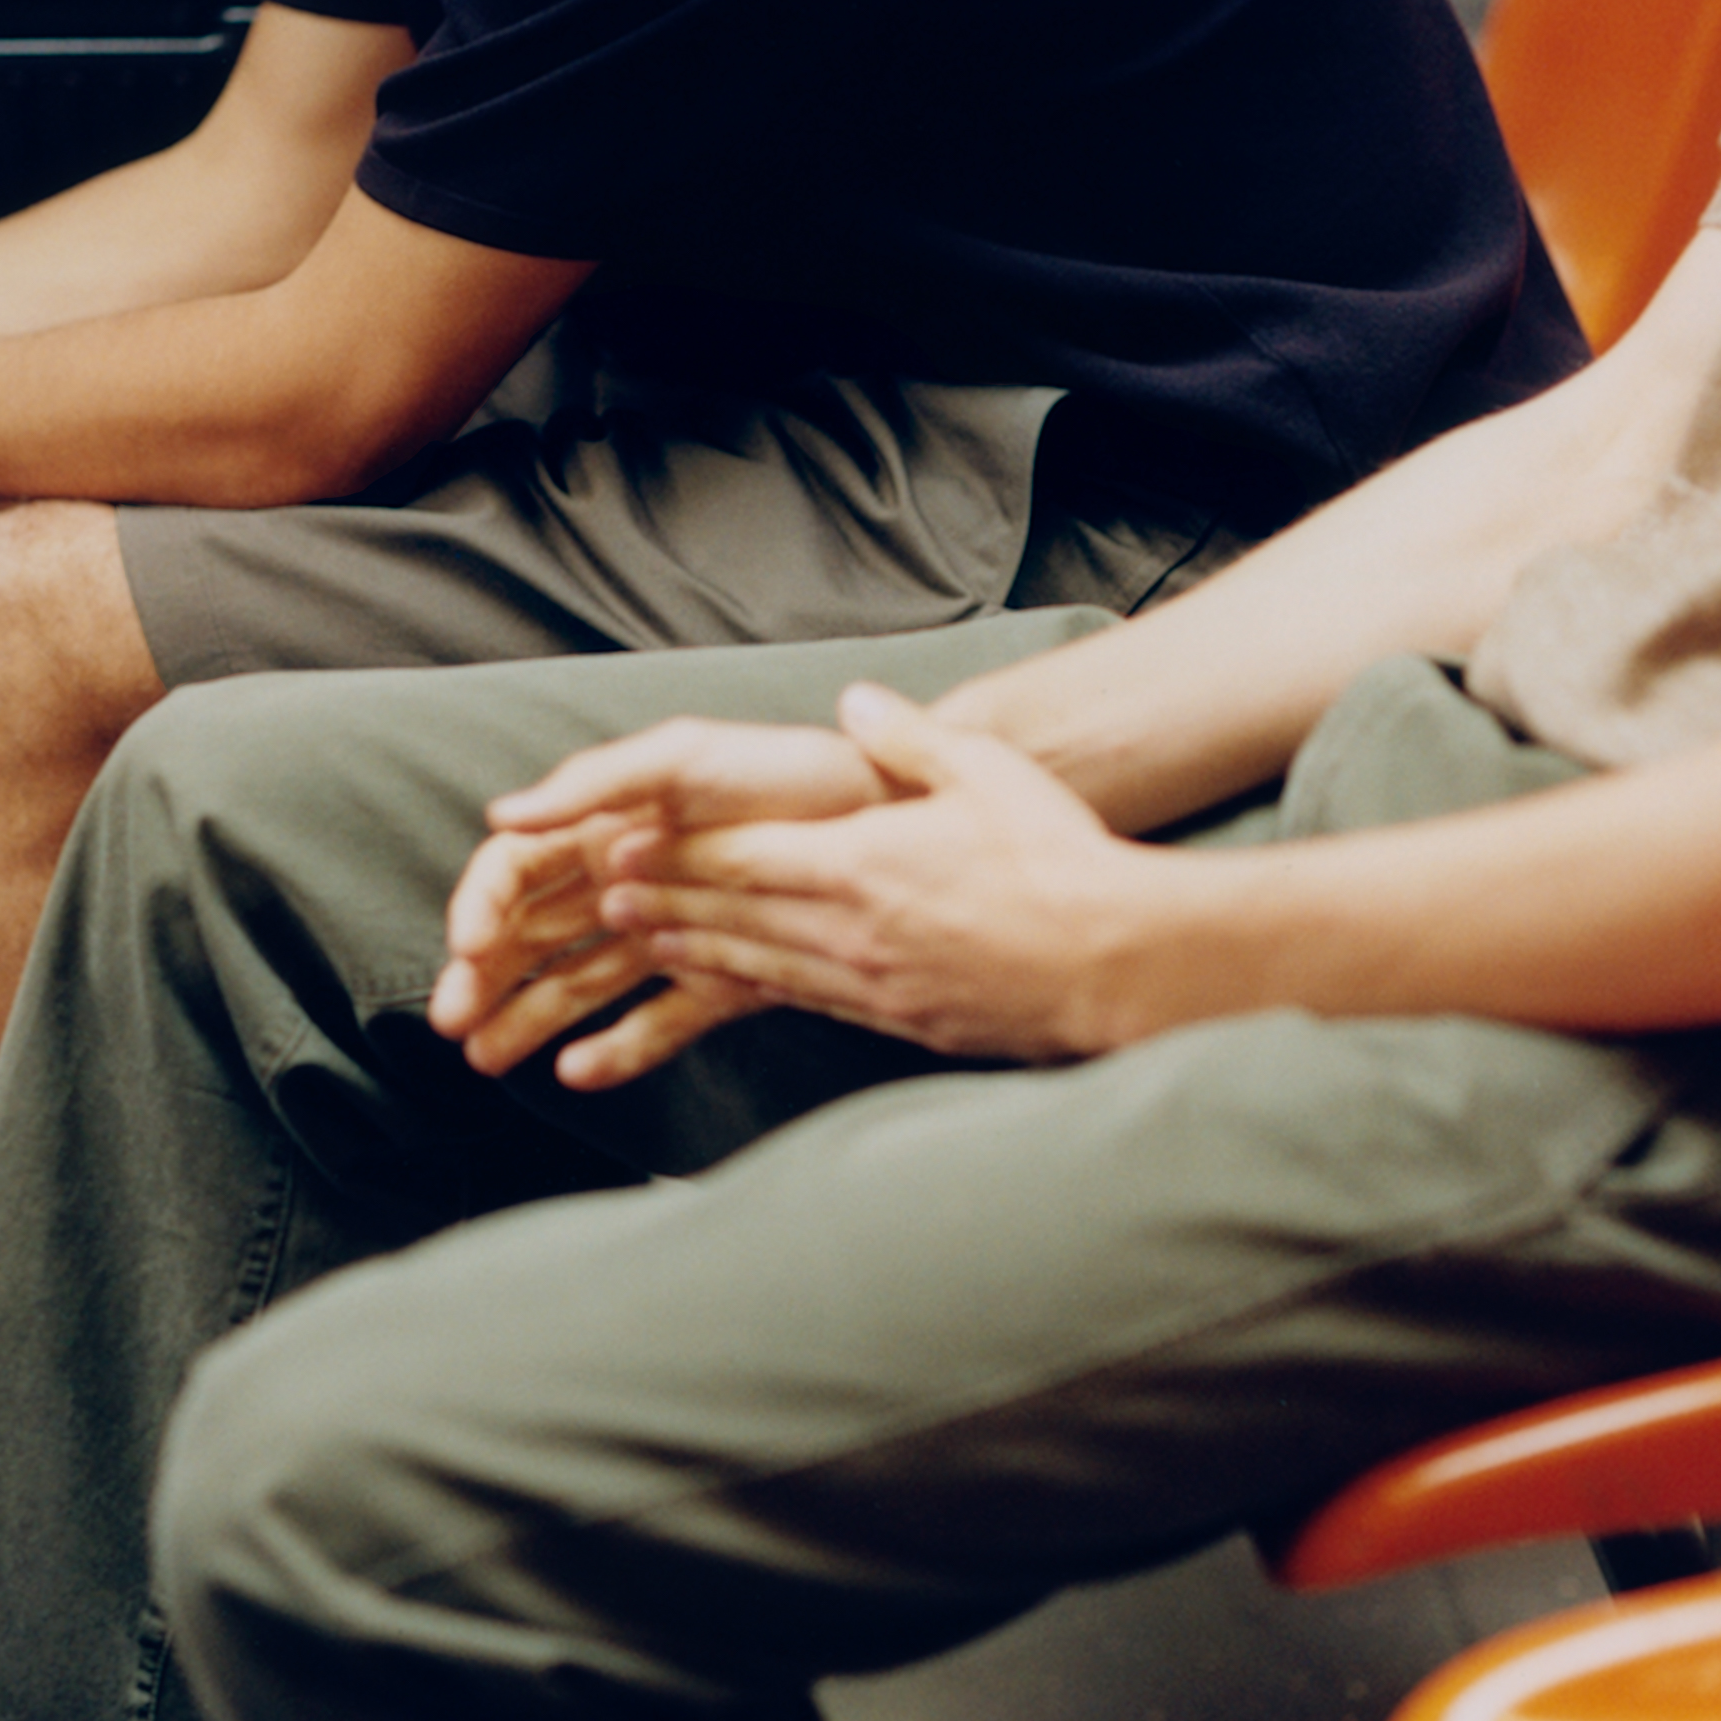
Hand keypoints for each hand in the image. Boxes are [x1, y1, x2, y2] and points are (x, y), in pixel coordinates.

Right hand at [431, 715, 894, 1087]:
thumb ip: (596, 780)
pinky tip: (576, 1074)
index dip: (482, 907)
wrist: (888, 815)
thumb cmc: (784, 772)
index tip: (468, 948)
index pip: (516, 871)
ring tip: (487, 1061)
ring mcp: (672, 934)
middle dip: (484, 978)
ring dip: (528, 1019)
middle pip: (533, 936)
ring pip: (579, 984)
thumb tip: (503, 813)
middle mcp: (628, 882)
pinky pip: (656, 1021)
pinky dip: (616, 1048)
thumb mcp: (684, 756)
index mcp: (606, 826)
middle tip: (453, 1024)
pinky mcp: (721, 978)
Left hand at [592, 685, 1171, 1064]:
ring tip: (642, 941)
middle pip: (734, 914)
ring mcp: (870, 983)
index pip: (745, 856)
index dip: (677, 852)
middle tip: (604, 898)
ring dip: (694, 950)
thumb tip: (854, 701)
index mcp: (863, 863)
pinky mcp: (898, 1020)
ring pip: (758, 964)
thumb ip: (910, 739)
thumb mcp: (988, 774)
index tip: (623, 846)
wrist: (1116, 963)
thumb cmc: (1059, 861)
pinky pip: (805, 1001)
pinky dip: (754, 989)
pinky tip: (729, 983)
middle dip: (665, 903)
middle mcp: (851, 930)